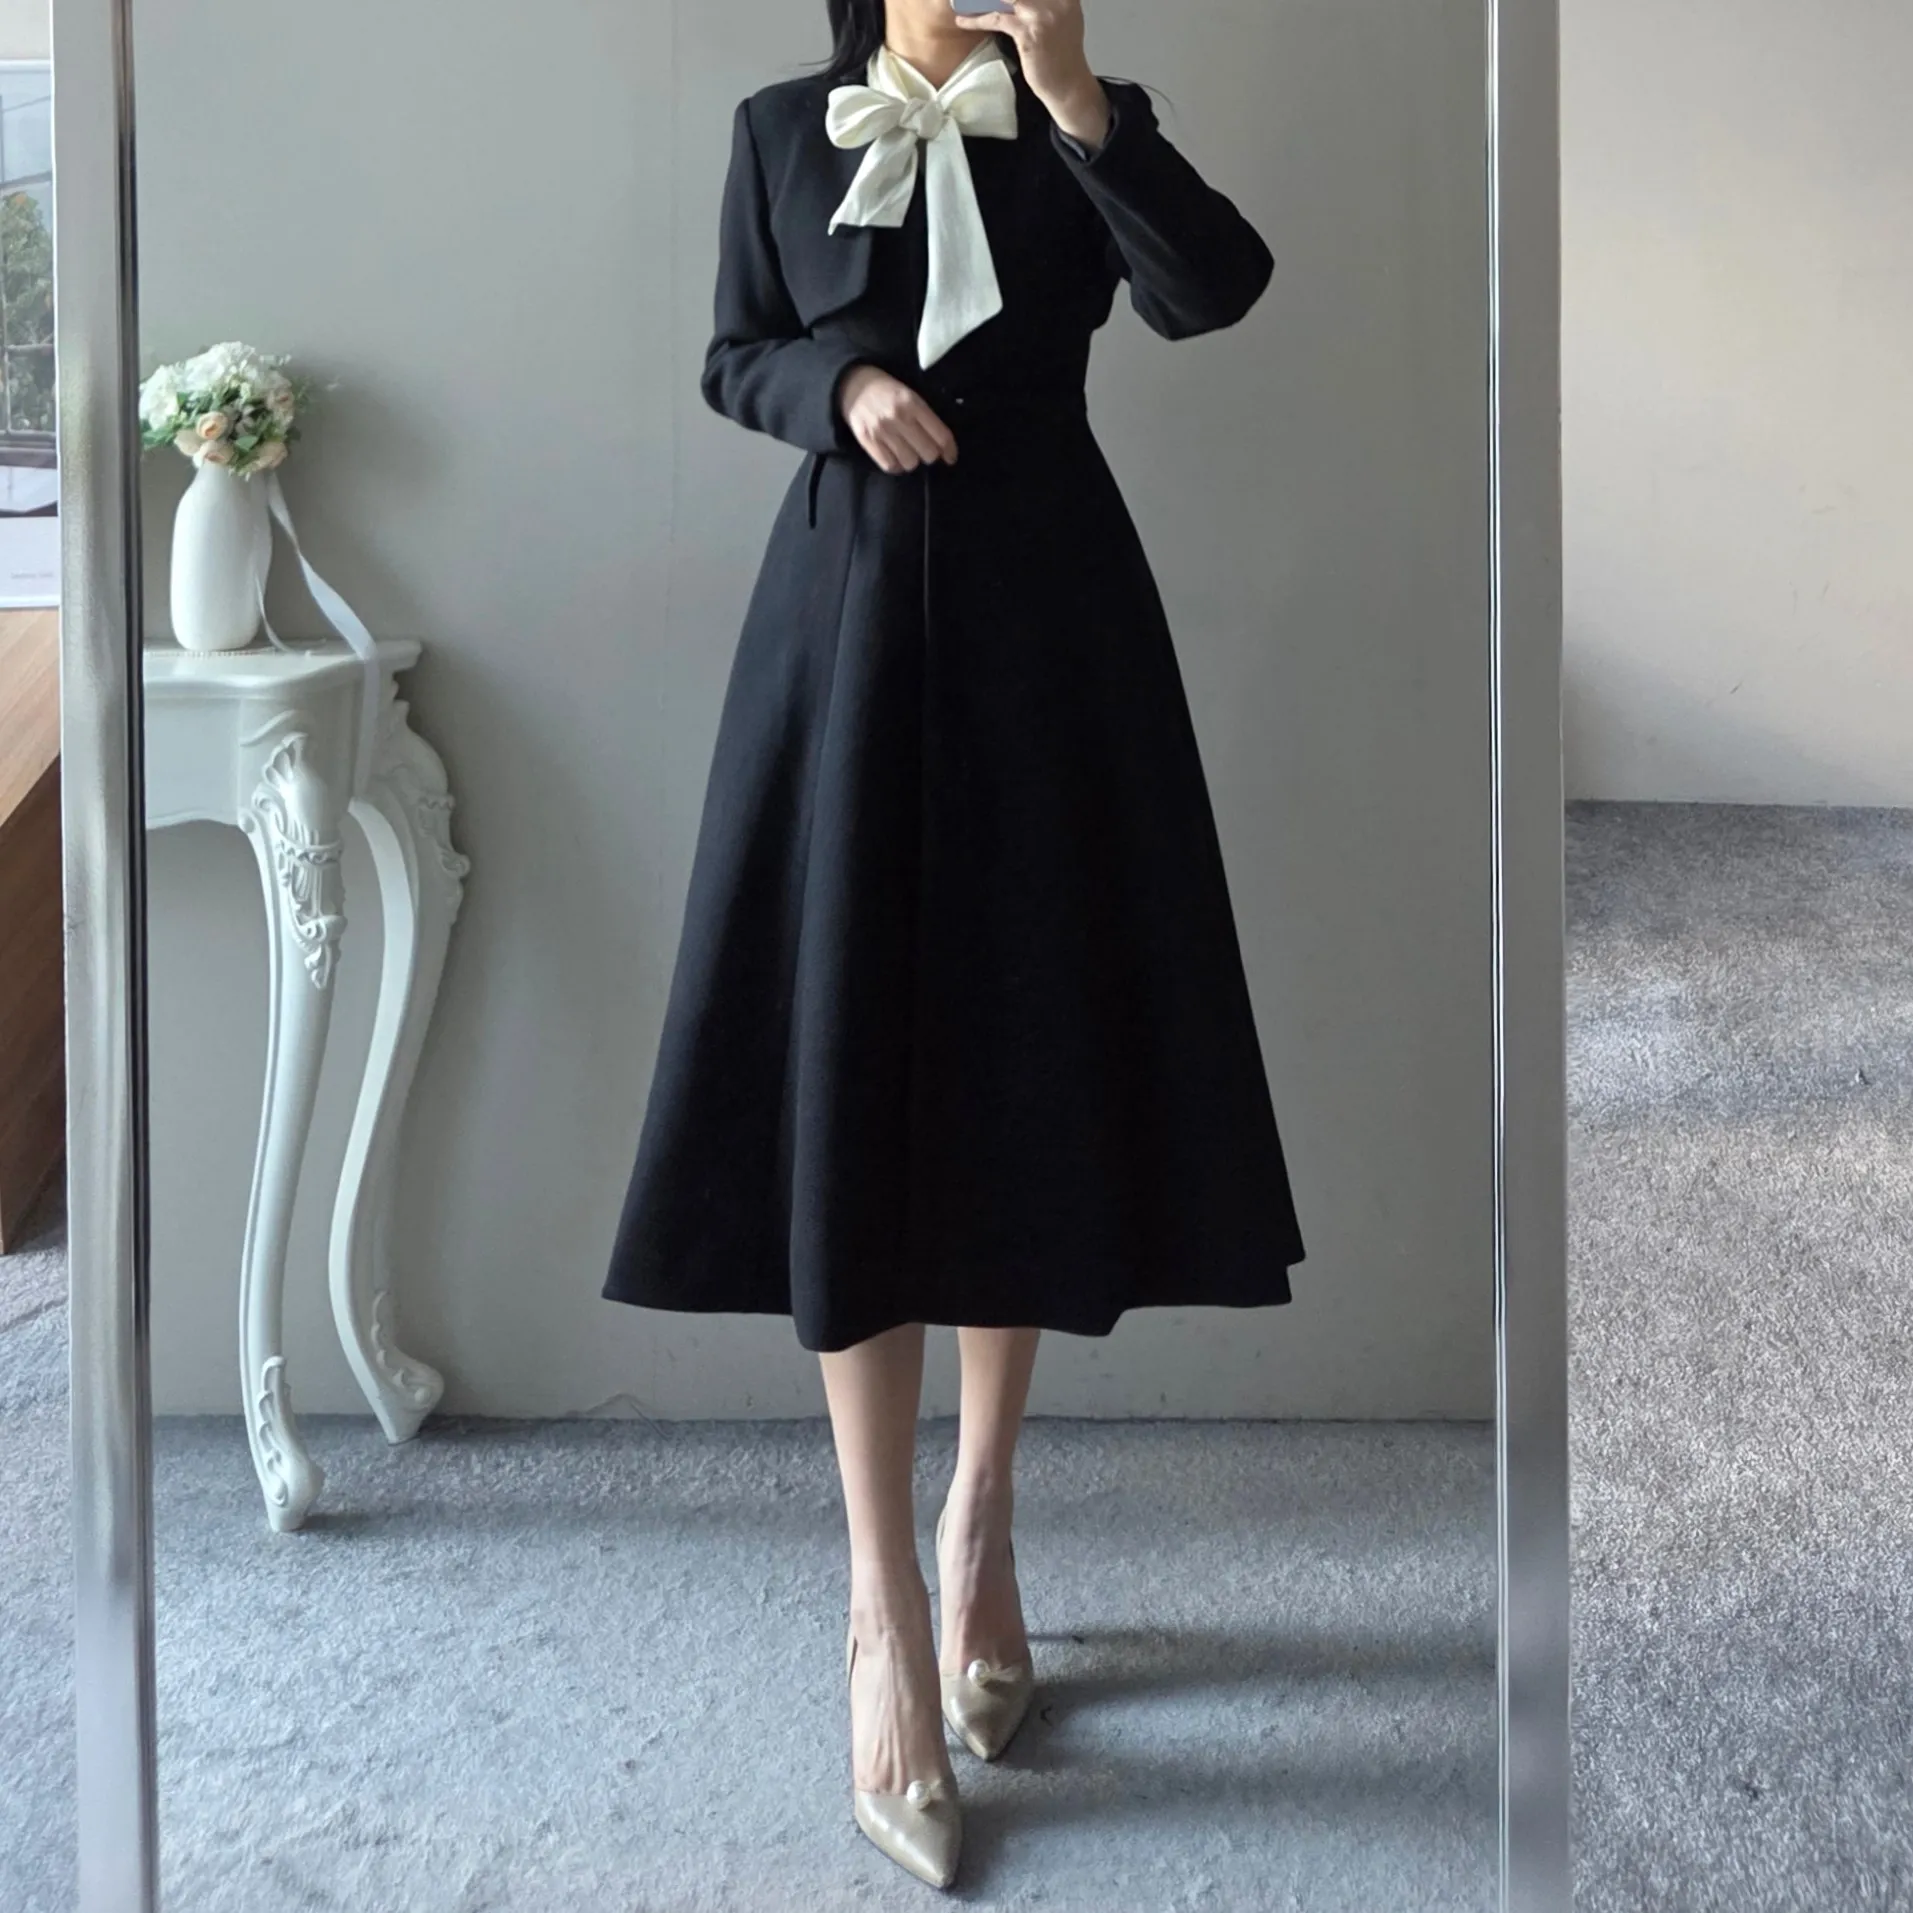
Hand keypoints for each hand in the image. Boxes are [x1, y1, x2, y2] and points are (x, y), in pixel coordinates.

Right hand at [837, 363, 958, 472]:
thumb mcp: (910, 394)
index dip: (949, 450)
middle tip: (925, 450)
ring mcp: (882, 431)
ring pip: (910, 462)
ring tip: (907, 451)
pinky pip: (890, 466)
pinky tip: (895, 457)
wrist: (853, 385)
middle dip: (930, 454)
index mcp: (913, 403)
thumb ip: (925, 415)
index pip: (940, 435)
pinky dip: (896, 465)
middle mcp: (899, 418)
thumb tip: (943, 443)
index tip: (950, 457)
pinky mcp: (868, 442)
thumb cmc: (887, 390)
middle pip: (928, 453)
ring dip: (912, 460)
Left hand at [953, 0, 1109, 147]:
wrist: (1068, 85)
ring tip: (964, 0)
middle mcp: (1056, 0)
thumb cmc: (1061, 55)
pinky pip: (996, 19)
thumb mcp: (1061, 18)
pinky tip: (963, 21)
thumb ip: (1047, 1)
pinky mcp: (1029, 33)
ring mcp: (1043, 15)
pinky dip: (976, 19)